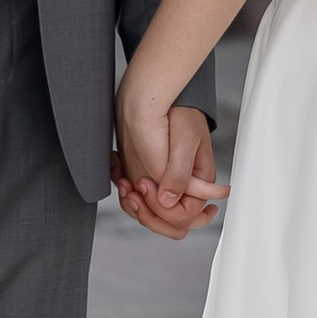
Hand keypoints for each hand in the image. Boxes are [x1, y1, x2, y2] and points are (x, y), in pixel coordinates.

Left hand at [112, 89, 222, 241]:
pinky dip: (124, 192)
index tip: (148, 185)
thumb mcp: (184, 142)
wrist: (154, 94)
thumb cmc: (178, 112)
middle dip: (149, 214)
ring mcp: (162, 184)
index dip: (165, 210)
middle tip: (134, 193)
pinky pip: (135, 199)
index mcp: (198, 182)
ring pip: (149, 215)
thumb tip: (170, 202)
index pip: (185, 217)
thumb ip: (179, 175)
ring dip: (133, 204)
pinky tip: (118, 173)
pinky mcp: (146, 177)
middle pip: (169, 224)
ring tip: (124, 183)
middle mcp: (181, 187)